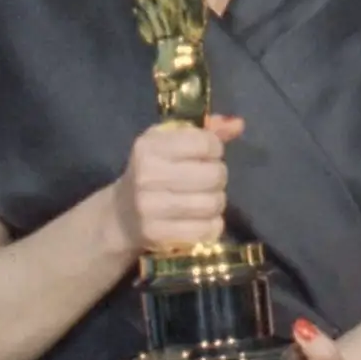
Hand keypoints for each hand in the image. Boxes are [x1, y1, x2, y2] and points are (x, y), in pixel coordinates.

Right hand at [112, 116, 242, 254]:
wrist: (122, 215)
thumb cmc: (152, 171)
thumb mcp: (170, 143)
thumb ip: (205, 131)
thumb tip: (238, 124)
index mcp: (150, 147)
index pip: (205, 143)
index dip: (215, 148)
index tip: (209, 154)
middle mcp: (148, 176)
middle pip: (213, 175)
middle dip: (218, 176)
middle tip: (209, 179)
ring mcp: (151, 208)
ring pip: (212, 203)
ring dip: (217, 201)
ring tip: (206, 198)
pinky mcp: (158, 234)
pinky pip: (206, 230)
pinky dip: (211, 225)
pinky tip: (201, 219)